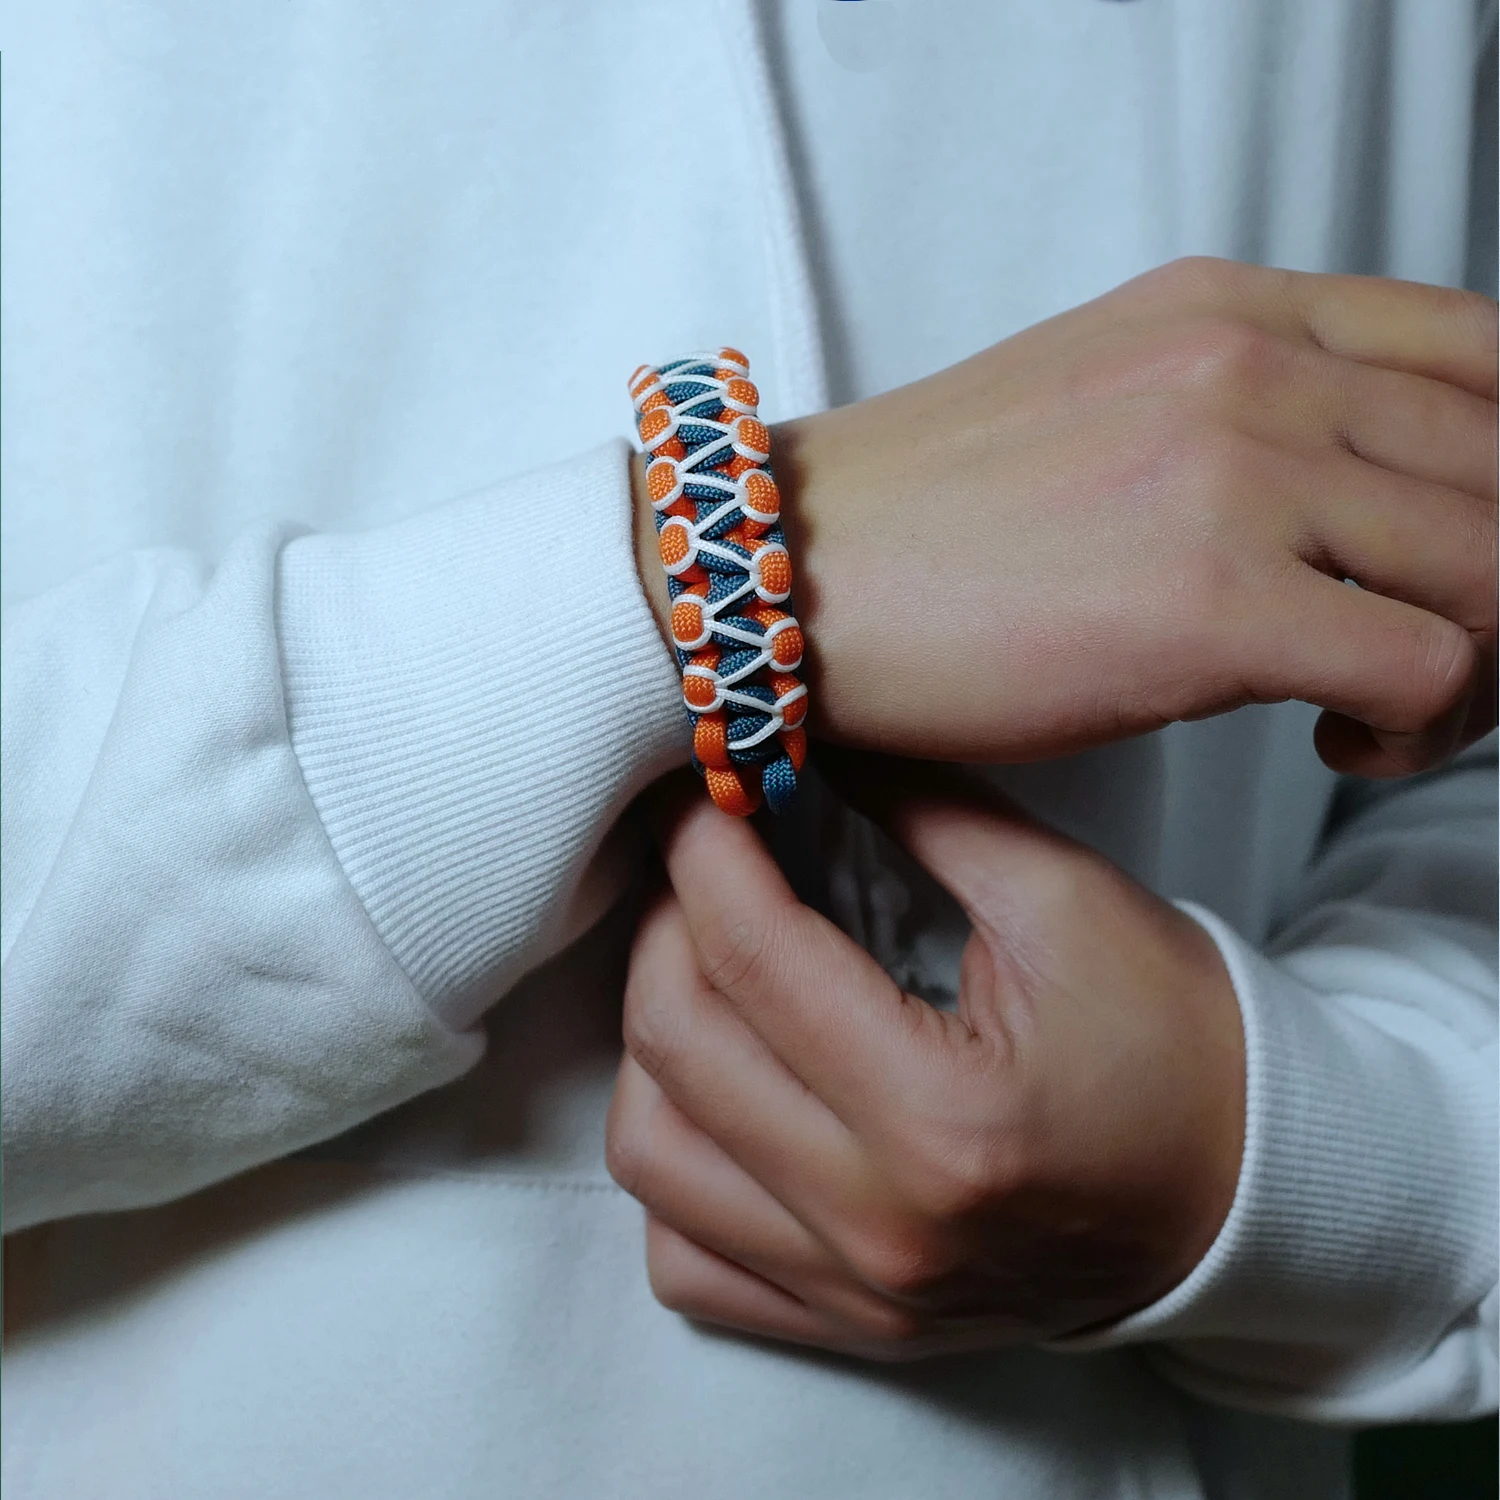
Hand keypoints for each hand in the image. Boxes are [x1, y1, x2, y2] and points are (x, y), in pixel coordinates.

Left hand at [605, 761, 1245, 1357]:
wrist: (1245, 1193)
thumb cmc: (1173, 1037)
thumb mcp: (1066, 901)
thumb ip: (926, 811)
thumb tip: (803, 749)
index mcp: (944, 1115)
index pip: (751, 957)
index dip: (705, 852)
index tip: (703, 795)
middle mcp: (882, 1225)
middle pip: (675, 1048)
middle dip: (664, 926)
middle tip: (707, 869)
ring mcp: (858, 1292)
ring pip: (650, 1156)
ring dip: (655, 1044)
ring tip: (709, 975)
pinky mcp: (851, 1325)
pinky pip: (684, 1260)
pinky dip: (677, 1167)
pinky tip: (724, 1097)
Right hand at [638, 258, 1496, 776]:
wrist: (782, 577)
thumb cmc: (921, 519)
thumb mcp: (1102, 405)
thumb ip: (1237, 418)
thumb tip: (1342, 507)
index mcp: (1228, 309)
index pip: (1482, 355)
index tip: (1461, 557)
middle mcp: (1251, 367)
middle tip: (1449, 660)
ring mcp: (1236, 475)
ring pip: (1495, 571)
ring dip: (1481, 664)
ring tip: (1395, 714)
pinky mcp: (1212, 604)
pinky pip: (1428, 668)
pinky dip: (1423, 726)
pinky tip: (1340, 746)